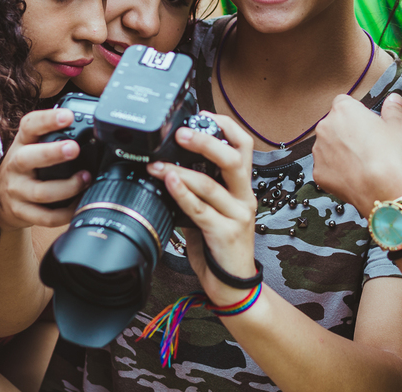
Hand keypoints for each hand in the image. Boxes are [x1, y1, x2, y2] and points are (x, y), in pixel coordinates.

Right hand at [0, 109, 90, 231]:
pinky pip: (45, 217)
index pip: (30, 126)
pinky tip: (79, 205)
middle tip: (74, 148)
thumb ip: (52, 136)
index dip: (47, 119)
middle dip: (52, 153)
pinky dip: (65, 213)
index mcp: (21, 144)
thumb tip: (91, 127)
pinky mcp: (21, 213)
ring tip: (86, 179)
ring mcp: (16, 191)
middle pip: (28, 158)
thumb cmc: (23, 168)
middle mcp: (15, 166)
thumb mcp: (30, 147)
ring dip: (67, 187)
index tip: (68, 115)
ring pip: (40, 192)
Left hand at [146, 114, 256, 306]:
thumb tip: (169, 167)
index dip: (225, 126)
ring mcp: (237, 215)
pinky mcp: (225, 233)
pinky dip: (182, 193)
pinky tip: (169, 182)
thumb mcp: (213, 211)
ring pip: (211, 184)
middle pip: (233, 158)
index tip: (202, 115)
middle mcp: (244, 197)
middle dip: (206, 141)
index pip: (244, 146)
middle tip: (180, 132)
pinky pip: (200, 209)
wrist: (233, 286)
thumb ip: (199, 191)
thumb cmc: (219, 247)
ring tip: (157, 164)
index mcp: (242, 187)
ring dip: (180, 171)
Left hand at [313, 94, 401, 215]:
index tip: (367, 123)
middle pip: (334, 124)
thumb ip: (392, 109)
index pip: (344, 103)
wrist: (382, 188)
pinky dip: (337, 171)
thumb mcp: (398, 127)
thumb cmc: (390, 156)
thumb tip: (393, 99)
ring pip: (329, 146)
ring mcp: (319, 151)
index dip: (357, 113)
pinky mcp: (318, 172)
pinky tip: (354, 175)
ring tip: (362, 162)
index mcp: (344, 110)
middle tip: (367, 144)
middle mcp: (326, 127)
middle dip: (347, 132)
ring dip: (340, 151)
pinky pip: (327, 168)